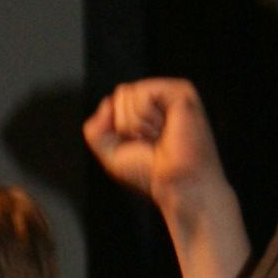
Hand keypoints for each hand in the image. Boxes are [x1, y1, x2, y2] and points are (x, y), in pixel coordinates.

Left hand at [84, 80, 227, 224]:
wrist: (178, 186)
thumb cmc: (152, 175)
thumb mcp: (110, 154)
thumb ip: (95, 129)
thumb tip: (107, 103)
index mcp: (146, 110)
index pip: (113, 103)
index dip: (119, 130)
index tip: (143, 147)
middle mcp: (159, 98)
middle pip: (119, 95)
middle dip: (127, 126)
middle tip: (153, 143)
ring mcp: (171, 93)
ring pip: (127, 94)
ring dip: (138, 125)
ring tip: (161, 138)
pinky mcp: (181, 91)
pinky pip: (142, 94)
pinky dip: (146, 118)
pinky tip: (166, 130)